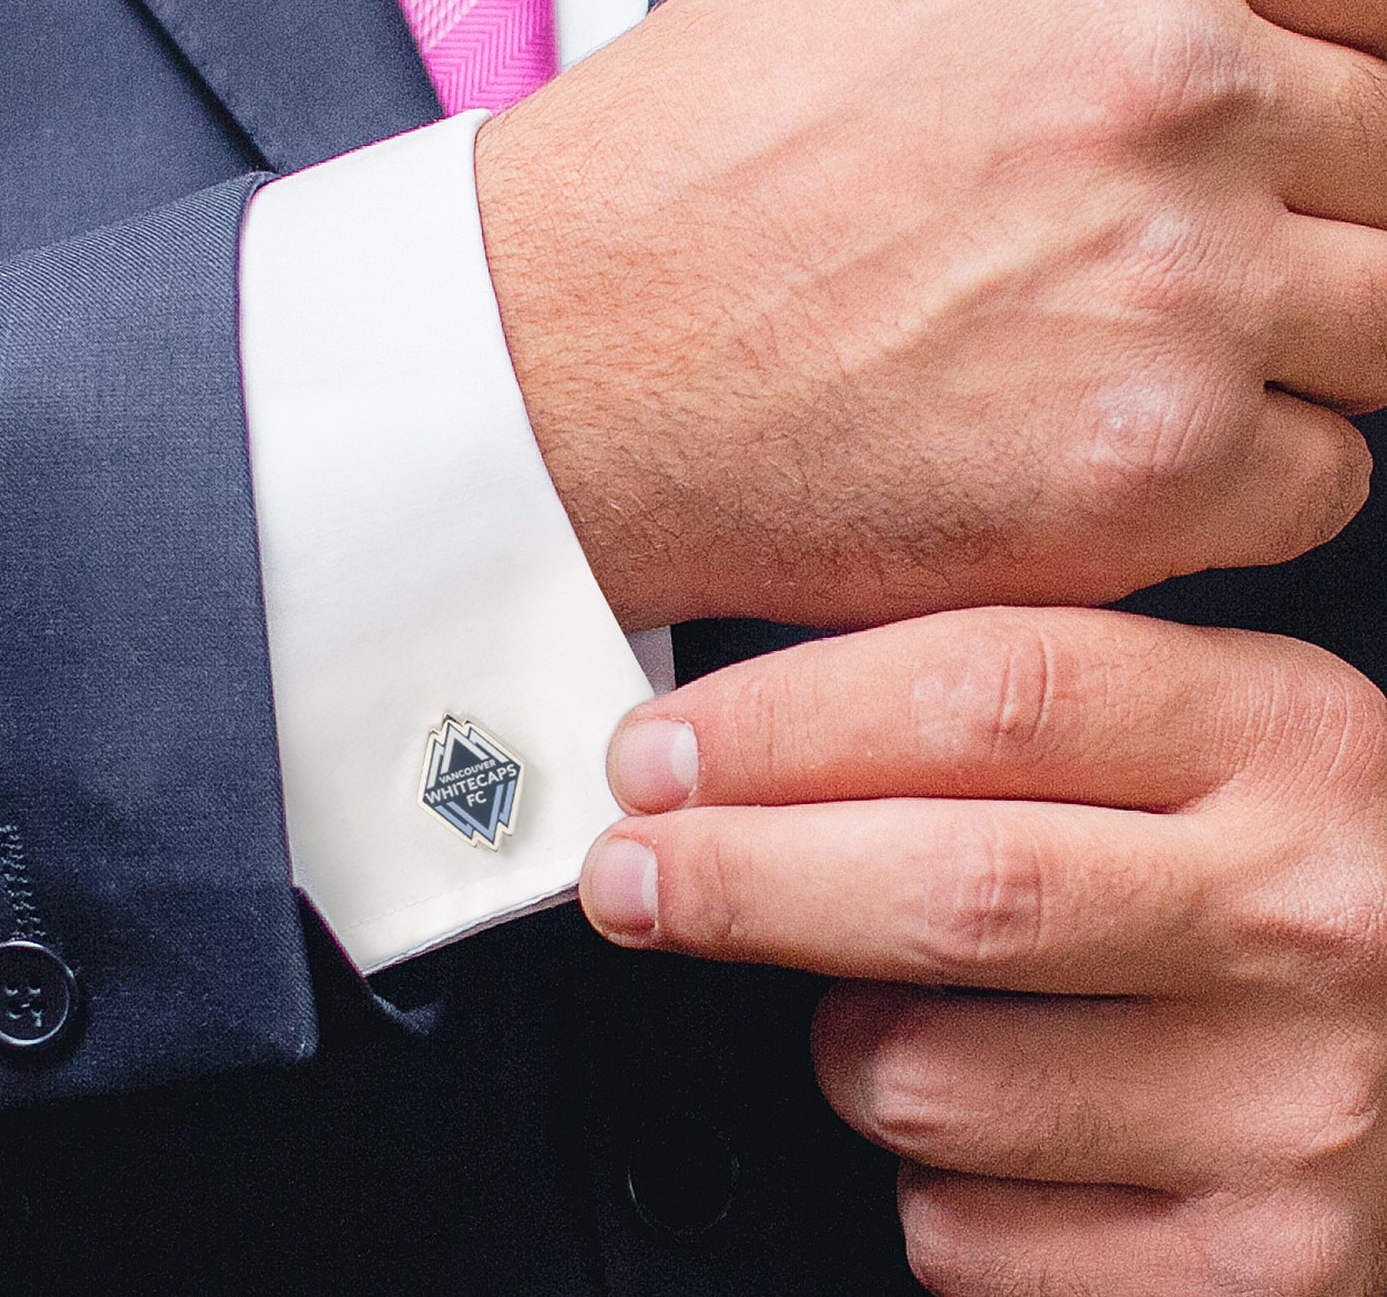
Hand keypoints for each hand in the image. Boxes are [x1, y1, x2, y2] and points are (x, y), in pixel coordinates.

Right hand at [477, 0, 1386, 631]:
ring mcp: (1168, 288)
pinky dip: (1246, 478)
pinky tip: (1107, 453)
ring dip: (1302, 352)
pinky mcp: (1143, 471)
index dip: (1369, 70)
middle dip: (1330, 218)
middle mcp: (1160, 93)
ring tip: (1142, 362)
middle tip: (1192, 266)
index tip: (1324, 138)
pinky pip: (1322, 479)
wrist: (561, 364)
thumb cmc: (695, 174)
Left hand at [581, 609, 1386, 1293]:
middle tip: (630, 871)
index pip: (989, 693)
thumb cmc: (1289, 873)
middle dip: (733, 880)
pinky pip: (964, 1231)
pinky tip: (992, 1118)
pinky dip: (925, 1174)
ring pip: (920, 1080)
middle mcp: (1301, 918)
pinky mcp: (1247, 1275)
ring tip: (895, 1003)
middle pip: (945, 890)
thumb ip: (1018, 708)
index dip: (783, 721)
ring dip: (843, 1038)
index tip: (659, 753)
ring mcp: (1285, 1112)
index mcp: (1281, 737)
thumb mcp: (1203, 734)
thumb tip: (753, 725)